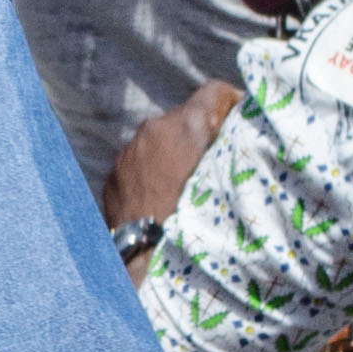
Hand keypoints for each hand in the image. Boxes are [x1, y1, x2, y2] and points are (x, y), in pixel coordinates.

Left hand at [106, 82, 239, 229]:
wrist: (151, 259)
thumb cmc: (198, 220)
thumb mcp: (227, 177)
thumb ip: (229, 144)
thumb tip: (237, 127)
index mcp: (186, 125)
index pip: (215, 92)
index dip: (232, 102)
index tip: (239, 121)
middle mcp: (153, 129)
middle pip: (185, 119)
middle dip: (200, 135)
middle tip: (214, 164)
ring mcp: (129, 151)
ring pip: (158, 142)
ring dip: (173, 155)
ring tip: (184, 188)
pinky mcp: (113, 174)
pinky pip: (138, 164)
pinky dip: (151, 175)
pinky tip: (161, 201)